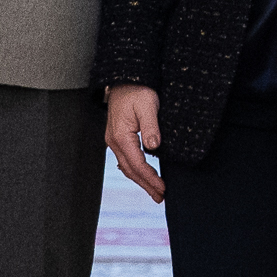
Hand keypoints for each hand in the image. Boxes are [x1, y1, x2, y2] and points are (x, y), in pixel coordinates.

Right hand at [106, 85, 164, 203]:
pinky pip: (125, 159)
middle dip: (146, 184)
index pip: (137, 164)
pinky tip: (141, 175)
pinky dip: (134, 170)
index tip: (163, 188)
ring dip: (140, 180)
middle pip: (130, 170)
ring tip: (154, 191)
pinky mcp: (117, 137)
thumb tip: (154, 146)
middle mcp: (114, 141)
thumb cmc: (136, 90)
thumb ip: (151, 126)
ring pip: (126, 167)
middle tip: (160, 197)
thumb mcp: (147, 105)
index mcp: (121, 136)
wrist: (124, 79)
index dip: (150, 178)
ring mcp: (113, 140)